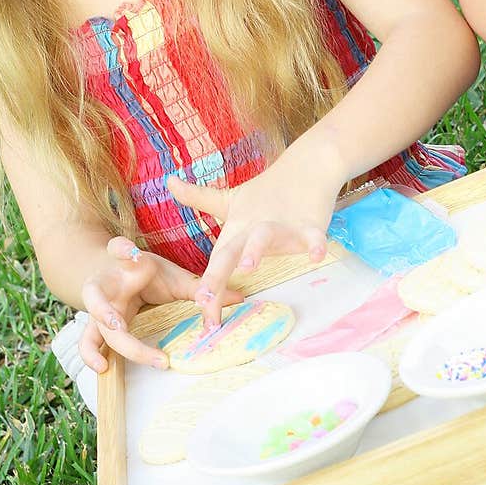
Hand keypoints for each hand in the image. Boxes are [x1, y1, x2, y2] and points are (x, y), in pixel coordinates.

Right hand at [79, 237, 242, 372]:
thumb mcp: (171, 275)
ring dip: (95, 338)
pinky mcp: (97, 326)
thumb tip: (238, 298)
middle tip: (120, 325)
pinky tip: (102, 368)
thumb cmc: (145, 274)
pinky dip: (92, 354)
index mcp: (124, 265)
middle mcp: (106, 285)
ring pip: (88, 322)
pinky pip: (89, 341)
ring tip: (106, 357)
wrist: (116, 274)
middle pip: (97, 297)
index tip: (131, 253)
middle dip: (105, 311)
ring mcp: (98, 308)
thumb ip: (199, 286)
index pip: (116, 249)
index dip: (120, 250)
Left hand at [168, 153, 342, 325]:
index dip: (208, 289)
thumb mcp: (229, 199)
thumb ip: (198, 197)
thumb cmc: (266, 192)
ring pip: (265, 237)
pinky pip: (312, 236)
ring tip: (247, 267)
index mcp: (236, 230)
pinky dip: (315, 244)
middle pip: (231, 252)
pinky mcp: (308, 224)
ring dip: (255, 250)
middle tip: (204, 298)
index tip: (202, 317)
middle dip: (216, 276)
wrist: (305, 167)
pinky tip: (317, 255)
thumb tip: (168, 180)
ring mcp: (281, 225)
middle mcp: (254, 229)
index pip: (216, 263)